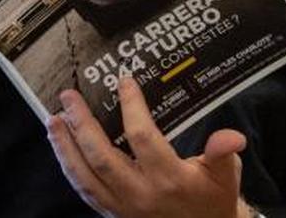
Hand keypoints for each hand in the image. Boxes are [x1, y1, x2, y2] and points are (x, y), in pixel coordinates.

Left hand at [47, 76, 249, 217]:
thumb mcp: (226, 174)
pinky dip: (69, 168)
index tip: (124, 81)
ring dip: (65, 147)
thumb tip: (232, 137)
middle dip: (81, 124)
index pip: (142, 137)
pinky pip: (85, 191)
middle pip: (101, 157)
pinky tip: (61, 147)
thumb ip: (223, 153)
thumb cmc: (215, 197)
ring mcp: (123, 207)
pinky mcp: (114, 213)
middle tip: (69, 96)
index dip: (131, 107)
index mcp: (169, 179)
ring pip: (85, 176)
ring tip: (53, 119)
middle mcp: (141, 194)